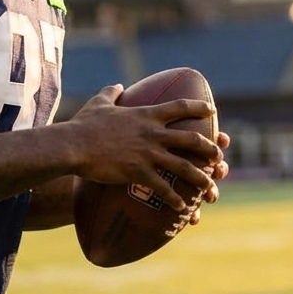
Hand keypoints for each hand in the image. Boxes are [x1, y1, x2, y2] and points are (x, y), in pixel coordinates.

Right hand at [66, 85, 221, 212]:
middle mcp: (153, 134)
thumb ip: (112, 92)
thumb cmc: (84, 124)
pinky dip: (176, 199)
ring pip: (185, 167)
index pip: (180, 107)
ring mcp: (148, 154)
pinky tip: (183, 208)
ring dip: (201, 178)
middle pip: (192, 140)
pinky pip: (164, 189)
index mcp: (146, 115)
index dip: (199, 108)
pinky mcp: (139, 173)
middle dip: (210, 149)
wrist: (73, 145)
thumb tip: (118, 86)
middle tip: (219, 156)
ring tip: (210, 187)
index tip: (212, 111)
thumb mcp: (99, 102)